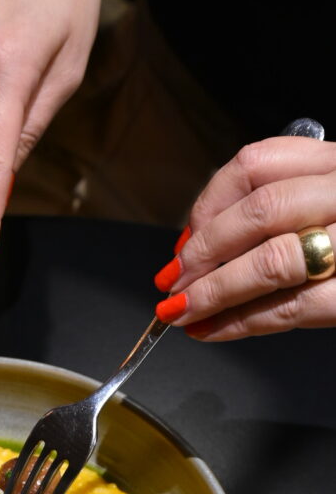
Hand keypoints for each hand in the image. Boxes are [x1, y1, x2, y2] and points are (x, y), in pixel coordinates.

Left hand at [153, 136, 335, 338]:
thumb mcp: (331, 201)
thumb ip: (283, 208)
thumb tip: (201, 244)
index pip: (256, 163)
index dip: (208, 205)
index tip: (184, 240)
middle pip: (259, 212)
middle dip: (202, 254)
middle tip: (173, 284)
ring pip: (272, 260)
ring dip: (215, 292)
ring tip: (183, 312)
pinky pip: (295, 308)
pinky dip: (244, 322)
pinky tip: (215, 330)